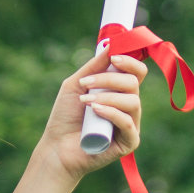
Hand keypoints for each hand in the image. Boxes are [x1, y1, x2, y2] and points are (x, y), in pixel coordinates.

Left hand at [33, 49, 148, 183]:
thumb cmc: (65, 116)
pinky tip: (95, 111)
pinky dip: (112, 113)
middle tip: (86, 83)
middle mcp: (129, 106)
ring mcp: (131, 124)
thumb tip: (112, 45)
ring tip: (85, 101)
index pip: (137, 72)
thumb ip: (94, 66)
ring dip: (107, 97)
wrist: (56, 147)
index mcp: (120, 91)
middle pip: (134, 83)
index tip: (113, 57)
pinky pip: (128, 122)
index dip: (130, 61)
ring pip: (133, 101)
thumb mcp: (77, 84)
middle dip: (109, 79)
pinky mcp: (129, 142)